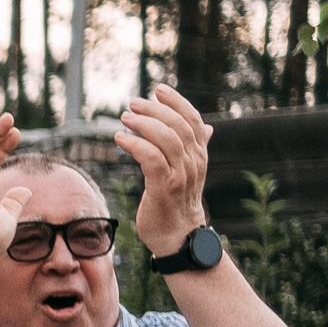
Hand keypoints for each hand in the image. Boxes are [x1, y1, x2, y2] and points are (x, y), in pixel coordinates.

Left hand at [116, 84, 212, 251]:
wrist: (178, 237)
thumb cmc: (177, 203)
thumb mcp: (189, 172)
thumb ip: (195, 148)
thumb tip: (207, 127)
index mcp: (200, 155)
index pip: (193, 120)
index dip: (177, 102)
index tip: (159, 89)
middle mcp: (193, 162)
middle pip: (179, 126)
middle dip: (155, 110)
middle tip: (133, 103)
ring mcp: (181, 176)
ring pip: (166, 139)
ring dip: (144, 124)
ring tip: (125, 118)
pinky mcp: (164, 189)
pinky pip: (151, 159)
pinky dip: (135, 145)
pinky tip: (120, 139)